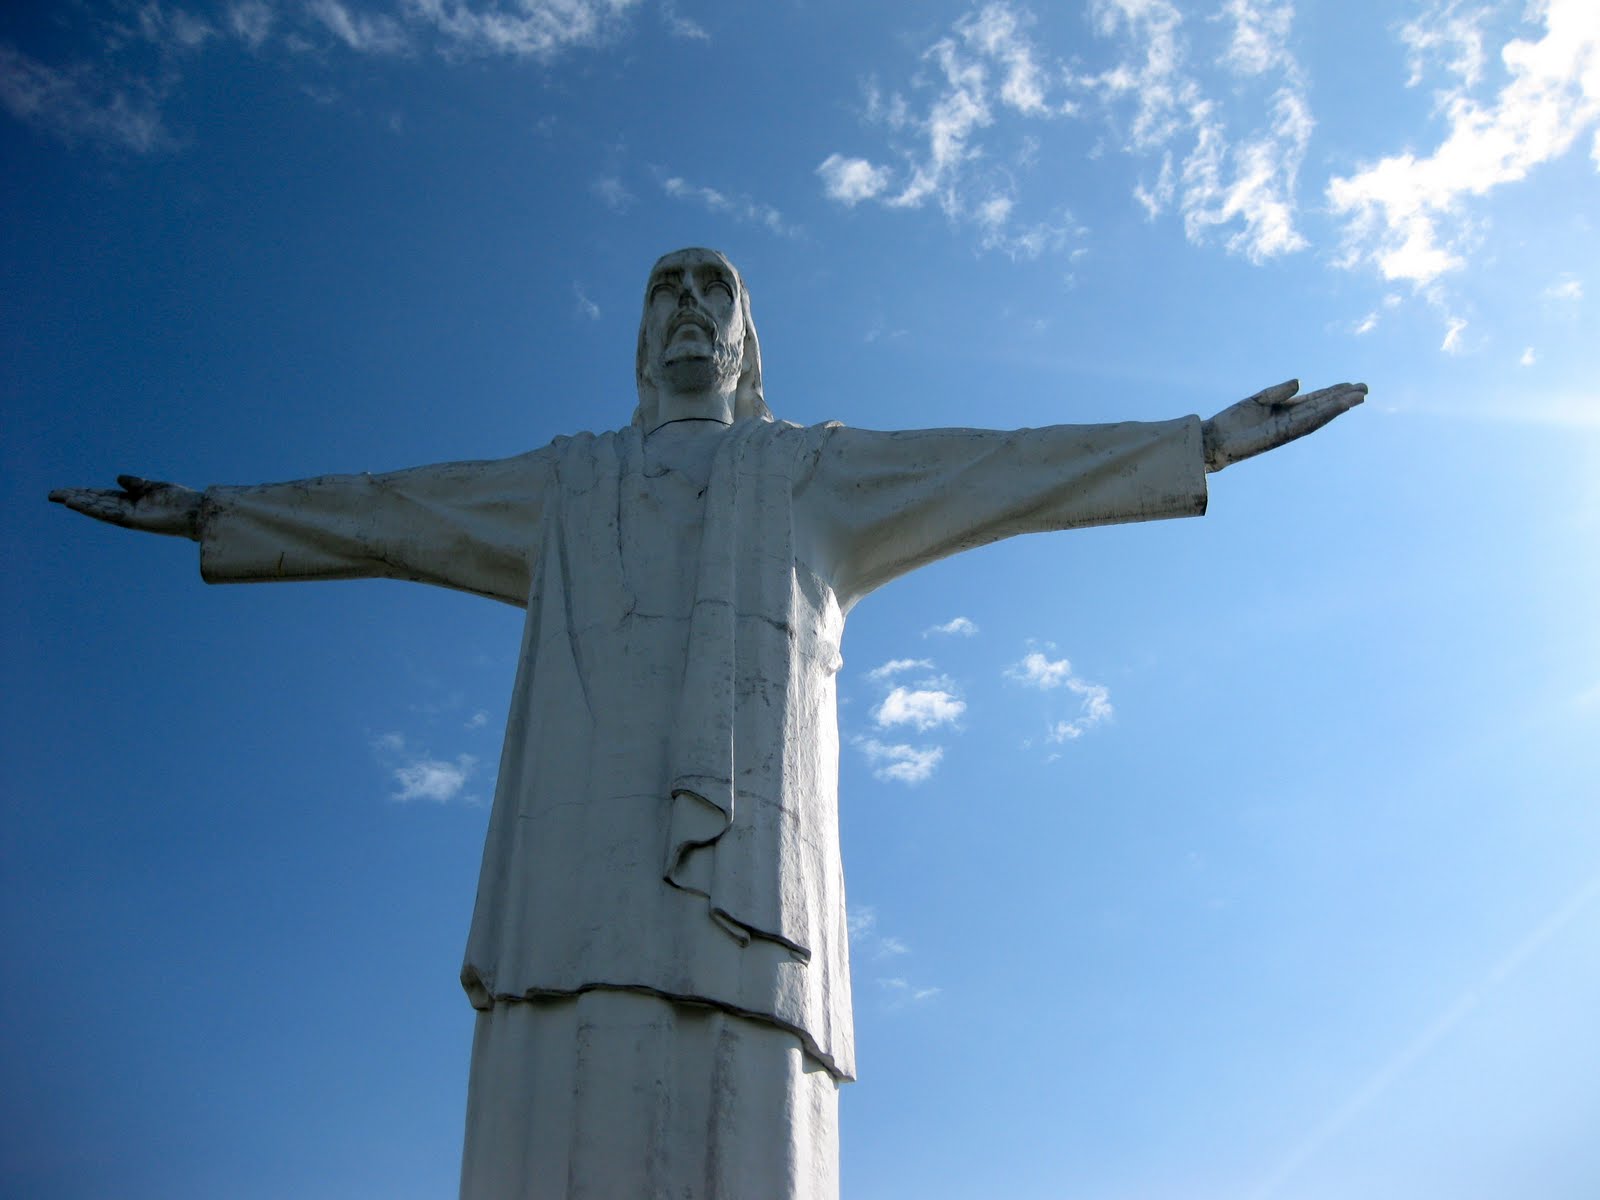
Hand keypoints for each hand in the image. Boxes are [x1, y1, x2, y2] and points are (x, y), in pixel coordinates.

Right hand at [48, 475, 202, 539]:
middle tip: (52, 495)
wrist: (196, 511)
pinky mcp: (131, 520)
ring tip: (59, 497)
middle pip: (95, 503)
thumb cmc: (179, 500)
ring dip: (78, 503)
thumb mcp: (153, 487)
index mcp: (131, 501)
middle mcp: (127, 509)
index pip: (102, 497)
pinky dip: (90, 508)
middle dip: (75, 498)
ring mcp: (128, 516)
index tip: (67, 491)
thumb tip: (118, 478)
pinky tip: (76, 502)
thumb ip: (135, 484)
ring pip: (97, 509)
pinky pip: (106, 514)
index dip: (85, 493)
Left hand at [1202, 379, 1365, 472]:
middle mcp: (1290, 420)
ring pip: (1319, 416)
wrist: (1215, 438)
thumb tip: (1301, 382)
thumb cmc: (1233, 421)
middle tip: (1366, 389)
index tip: (1352, 385)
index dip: (1333, 393)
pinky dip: (1322, 415)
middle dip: (1343, 399)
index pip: (1314, 400)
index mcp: (1286, 410)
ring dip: (1339, 406)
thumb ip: (1278, 391)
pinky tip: (1337, 407)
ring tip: (1359, 396)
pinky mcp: (1281, 436)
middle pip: (1322, 407)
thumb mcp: (1258, 400)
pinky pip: (1306, 423)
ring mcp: (1288, 429)